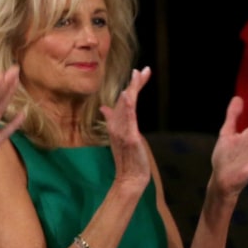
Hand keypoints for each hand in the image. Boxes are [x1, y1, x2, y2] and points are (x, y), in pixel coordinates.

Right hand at [100, 67, 152, 188]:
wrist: (129, 178)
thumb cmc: (128, 159)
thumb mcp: (122, 137)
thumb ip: (113, 121)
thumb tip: (104, 108)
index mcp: (117, 123)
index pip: (125, 100)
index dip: (133, 86)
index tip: (140, 72)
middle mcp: (118, 125)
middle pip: (125, 100)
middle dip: (135, 84)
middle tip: (142, 70)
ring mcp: (122, 131)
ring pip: (127, 107)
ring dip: (131, 90)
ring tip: (137, 76)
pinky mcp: (129, 137)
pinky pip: (128, 120)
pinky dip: (127, 107)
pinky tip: (128, 96)